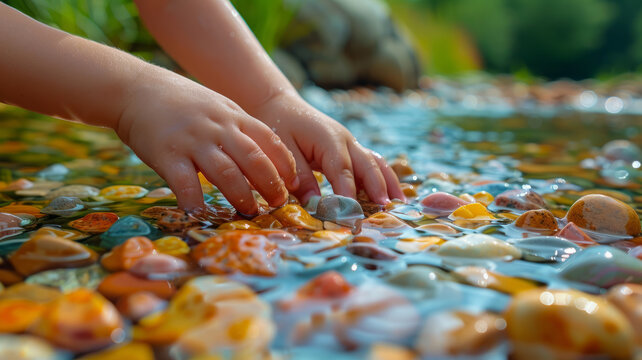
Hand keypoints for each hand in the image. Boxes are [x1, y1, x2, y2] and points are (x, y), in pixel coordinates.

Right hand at [116, 68, 297, 213]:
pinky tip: (203, 215)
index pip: (269, 140)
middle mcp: (217, 128)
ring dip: (242, 197)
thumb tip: (265, 158)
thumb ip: (239, 128)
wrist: (135, 89)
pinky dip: (196, 202)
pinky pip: (185, 184)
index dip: (285, 163)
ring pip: (226, 173)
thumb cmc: (181, 103)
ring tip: (250, 212)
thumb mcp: (218, 107)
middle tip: (278, 204)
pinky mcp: (167, 154)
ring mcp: (193, 141)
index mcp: (233, 116)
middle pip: (253, 159)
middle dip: (270, 185)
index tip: (294, 183)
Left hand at [250, 91, 404, 204]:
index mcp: (328, 138)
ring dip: (388, 184)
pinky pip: (372, 165)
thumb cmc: (280, 127)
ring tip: (399, 205)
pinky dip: (383, 180)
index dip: (348, 192)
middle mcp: (346, 140)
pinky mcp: (352, 150)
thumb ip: (299, 176)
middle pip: (368, 164)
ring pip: (377, 163)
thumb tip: (314, 204)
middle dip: (378, 188)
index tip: (352, 213)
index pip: (341, 169)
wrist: (283, 107)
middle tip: (386, 210)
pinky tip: (390, 197)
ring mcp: (352, 144)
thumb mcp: (283, 149)